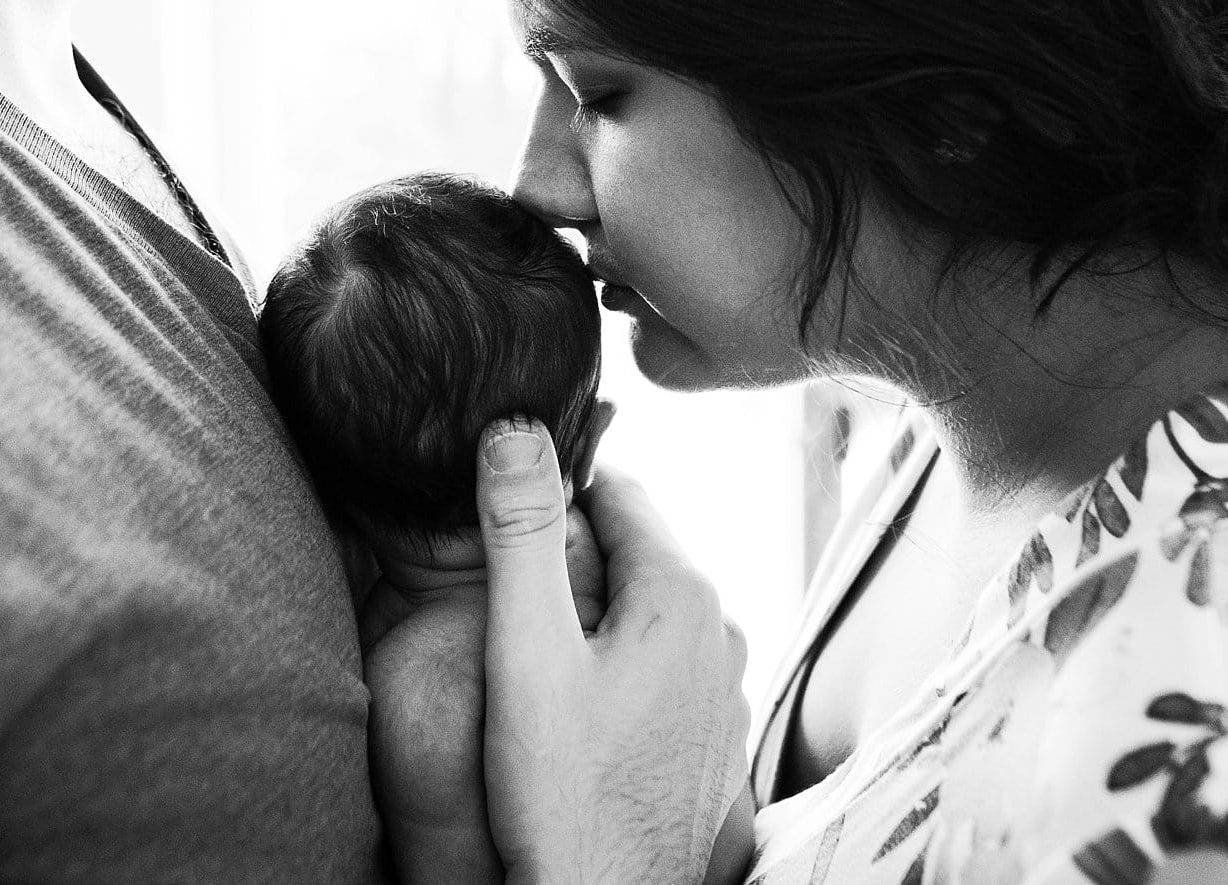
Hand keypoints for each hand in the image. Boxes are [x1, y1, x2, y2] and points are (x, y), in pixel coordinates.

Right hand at [476, 418, 750, 884]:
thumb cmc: (563, 797)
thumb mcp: (527, 653)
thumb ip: (522, 536)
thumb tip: (515, 430)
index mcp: (683, 594)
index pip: (616, 490)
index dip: (552, 493)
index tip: (502, 515)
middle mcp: (723, 632)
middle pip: (634, 551)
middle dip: (572, 554)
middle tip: (504, 589)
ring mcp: (726, 691)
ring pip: (647, 613)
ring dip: (594, 613)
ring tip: (531, 653)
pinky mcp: (713, 739)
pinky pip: (662, 668)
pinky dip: (618, 665)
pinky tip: (573, 707)